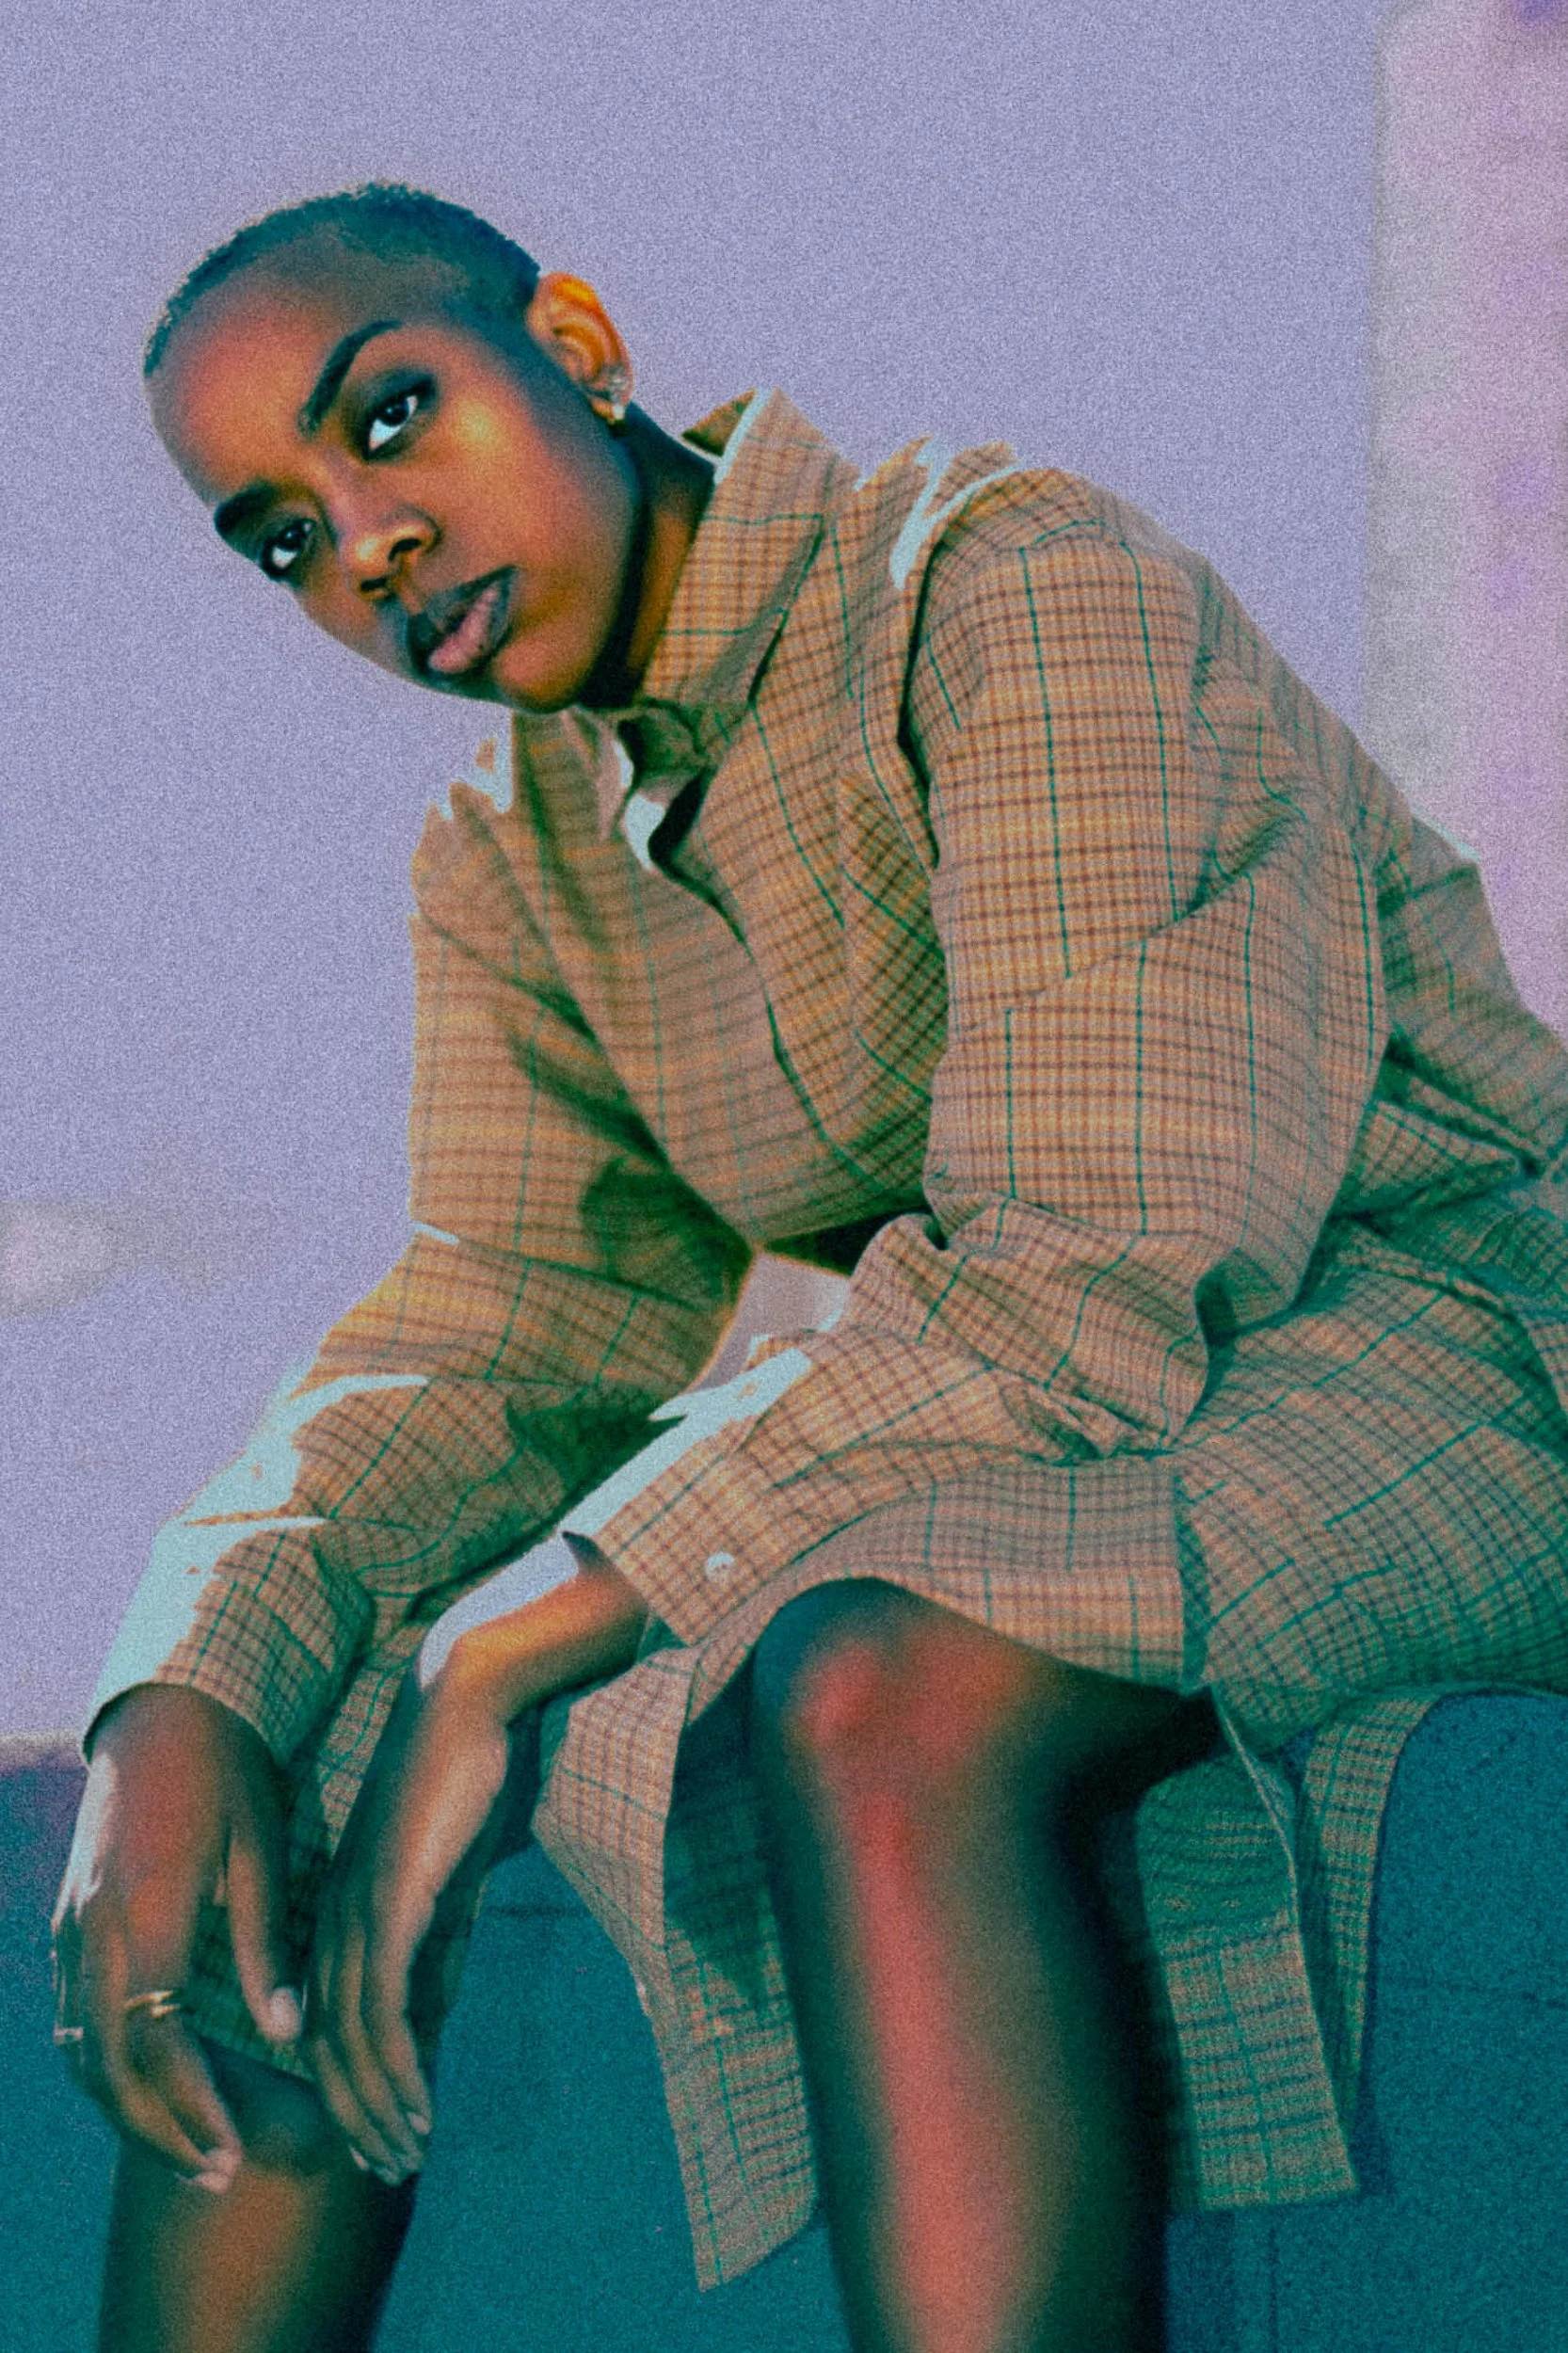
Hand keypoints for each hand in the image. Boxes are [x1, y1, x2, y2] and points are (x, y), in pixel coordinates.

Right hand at [50, 1685, 302, 2192]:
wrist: (165, 1710)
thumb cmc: (228, 1772)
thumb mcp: (259, 1851)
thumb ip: (263, 1947)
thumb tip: (287, 2032)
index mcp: (144, 1914)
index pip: (156, 2044)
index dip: (192, 2108)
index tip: (233, 2153)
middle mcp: (93, 1929)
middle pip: (106, 2066)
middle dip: (157, 2131)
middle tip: (216, 2176)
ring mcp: (71, 1927)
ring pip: (79, 2049)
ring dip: (127, 2110)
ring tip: (189, 2151)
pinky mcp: (68, 1920)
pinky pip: (74, 2015)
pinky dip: (105, 2067)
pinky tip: (150, 2090)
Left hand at [303, 1663, 533, 2184]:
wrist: (468, 1698)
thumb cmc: (467, 1771)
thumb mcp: (450, 1873)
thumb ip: (436, 1936)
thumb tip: (433, 2001)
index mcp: (342, 1905)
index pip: (330, 2018)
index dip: (350, 2083)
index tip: (379, 2132)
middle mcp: (336, 1916)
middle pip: (329, 2044)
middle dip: (357, 2114)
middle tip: (389, 2169)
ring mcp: (357, 1912)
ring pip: (350, 2042)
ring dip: (379, 2108)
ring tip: (408, 2156)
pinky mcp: (388, 1905)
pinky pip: (380, 2012)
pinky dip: (396, 2072)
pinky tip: (421, 2108)